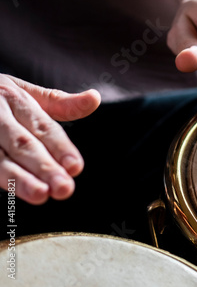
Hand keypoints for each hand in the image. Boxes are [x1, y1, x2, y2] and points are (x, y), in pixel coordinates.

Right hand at [0, 75, 100, 203]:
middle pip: (23, 145)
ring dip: (20, 180)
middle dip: (44, 167)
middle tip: (64, 188)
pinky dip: (3, 179)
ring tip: (41, 195)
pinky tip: (16, 192)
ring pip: (0, 159)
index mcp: (15, 99)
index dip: (60, 148)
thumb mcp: (27, 92)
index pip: (43, 127)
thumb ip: (61, 102)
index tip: (76, 167)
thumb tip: (95, 98)